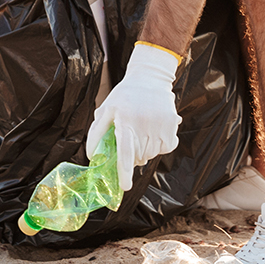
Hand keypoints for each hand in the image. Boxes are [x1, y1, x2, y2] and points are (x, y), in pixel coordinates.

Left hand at [87, 43, 182, 188]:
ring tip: (142, 134)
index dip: (125, 171)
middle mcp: (144, 123)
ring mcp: (160, 124)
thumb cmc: (124, 95)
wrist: (150, 77)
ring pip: (152, 154)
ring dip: (146, 152)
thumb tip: (92, 156)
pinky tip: (154, 132)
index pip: (125, 151)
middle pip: (139, 156)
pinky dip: (160, 146)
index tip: (126, 187)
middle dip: (133, 158)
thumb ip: (97, 132)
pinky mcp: (172, 125)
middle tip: (130, 144)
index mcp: (125, 120)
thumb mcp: (106, 108)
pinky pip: (166, 148)